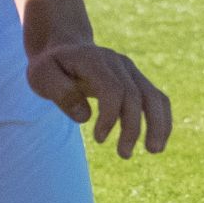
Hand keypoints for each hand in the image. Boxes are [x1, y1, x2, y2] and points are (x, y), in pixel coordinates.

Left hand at [25, 39, 172, 157]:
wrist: (64, 47)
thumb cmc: (50, 66)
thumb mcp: (41, 76)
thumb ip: (60, 93)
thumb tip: (85, 117)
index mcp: (94, 60)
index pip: (112, 89)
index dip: (109, 116)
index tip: (99, 139)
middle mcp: (117, 63)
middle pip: (134, 95)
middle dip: (132, 127)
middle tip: (124, 154)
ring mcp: (130, 70)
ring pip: (153, 96)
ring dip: (157, 124)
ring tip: (154, 150)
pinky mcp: (136, 80)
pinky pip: (157, 99)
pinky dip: (162, 119)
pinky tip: (158, 142)